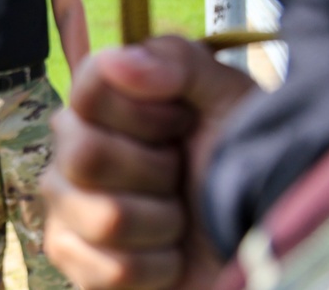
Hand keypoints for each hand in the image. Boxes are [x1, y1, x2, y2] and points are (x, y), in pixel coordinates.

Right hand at [39, 35, 255, 288]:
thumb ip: (175, 60)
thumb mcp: (225, 95)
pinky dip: (158, 267)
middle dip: (156, 173)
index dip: (144, 113)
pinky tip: (169, 254)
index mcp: (100, 104)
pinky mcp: (75, 260)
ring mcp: (67, 206)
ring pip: (104, 218)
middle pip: (85, 156)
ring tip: (180, 218)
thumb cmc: (241, 159)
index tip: (182, 122)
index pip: (88, 91)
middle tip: (182, 175)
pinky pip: (111, 268)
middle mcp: (71, 149)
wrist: (261, 233)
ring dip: (163, 224)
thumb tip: (117, 60)